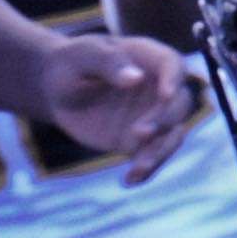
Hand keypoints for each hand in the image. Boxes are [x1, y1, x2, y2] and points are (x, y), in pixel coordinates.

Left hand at [38, 33, 197, 184]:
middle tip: (139, 133)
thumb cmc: (71, 64)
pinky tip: (130, 181)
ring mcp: (155, 116)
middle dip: (164, 121)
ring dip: (160, 152)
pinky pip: (153, 156)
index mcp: (150, 59)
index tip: (165, 95)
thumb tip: (135, 78)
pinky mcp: (143, 140)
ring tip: (138, 167)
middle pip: (179, 105)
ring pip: (172, 135)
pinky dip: (146, 170)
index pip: (173, 65)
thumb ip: (107, 62)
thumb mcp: (81, 56)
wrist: (57, 91)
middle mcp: (160, 89)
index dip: (173, 80)